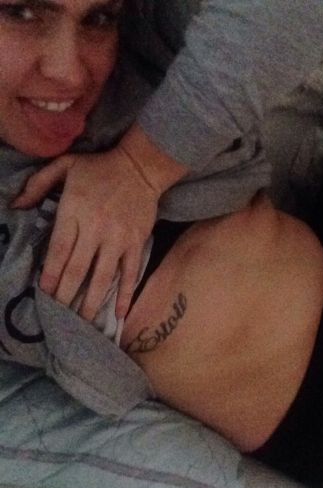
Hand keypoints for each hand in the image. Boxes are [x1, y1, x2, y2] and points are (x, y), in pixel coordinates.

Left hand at [11, 146, 159, 319]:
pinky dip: (124, 294)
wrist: (141, 166)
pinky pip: (129, 272)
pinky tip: (119, 313)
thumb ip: (38, 184)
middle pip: (77, 269)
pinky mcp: (136, 243)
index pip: (59, 250)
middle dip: (66, 295)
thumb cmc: (99, 168)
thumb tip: (16, 206)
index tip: (44, 294)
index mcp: (75, 211)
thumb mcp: (64, 165)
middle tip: (59, 316)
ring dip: (91, 302)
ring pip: (102, 276)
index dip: (51, 275)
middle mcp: (95, 228)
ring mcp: (118, 238)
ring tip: (82, 322)